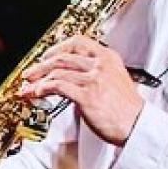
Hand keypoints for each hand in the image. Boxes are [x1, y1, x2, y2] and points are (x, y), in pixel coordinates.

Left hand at [19, 35, 143, 145]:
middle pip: (63, 56)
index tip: (47, 55)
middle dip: (41, 65)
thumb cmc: (128, 109)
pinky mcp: (87, 95)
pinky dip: (44, 88)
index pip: (78, 42)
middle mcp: (101, 65)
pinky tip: (38, 93)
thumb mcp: (117, 80)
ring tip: (29, 86)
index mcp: (109, 58)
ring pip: (57, 71)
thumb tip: (73, 77)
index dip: (58, 47)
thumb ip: (98, 73)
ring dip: (38, 79)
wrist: (138, 125)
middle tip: (31, 72)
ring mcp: (94, 79)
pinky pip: (58, 86)